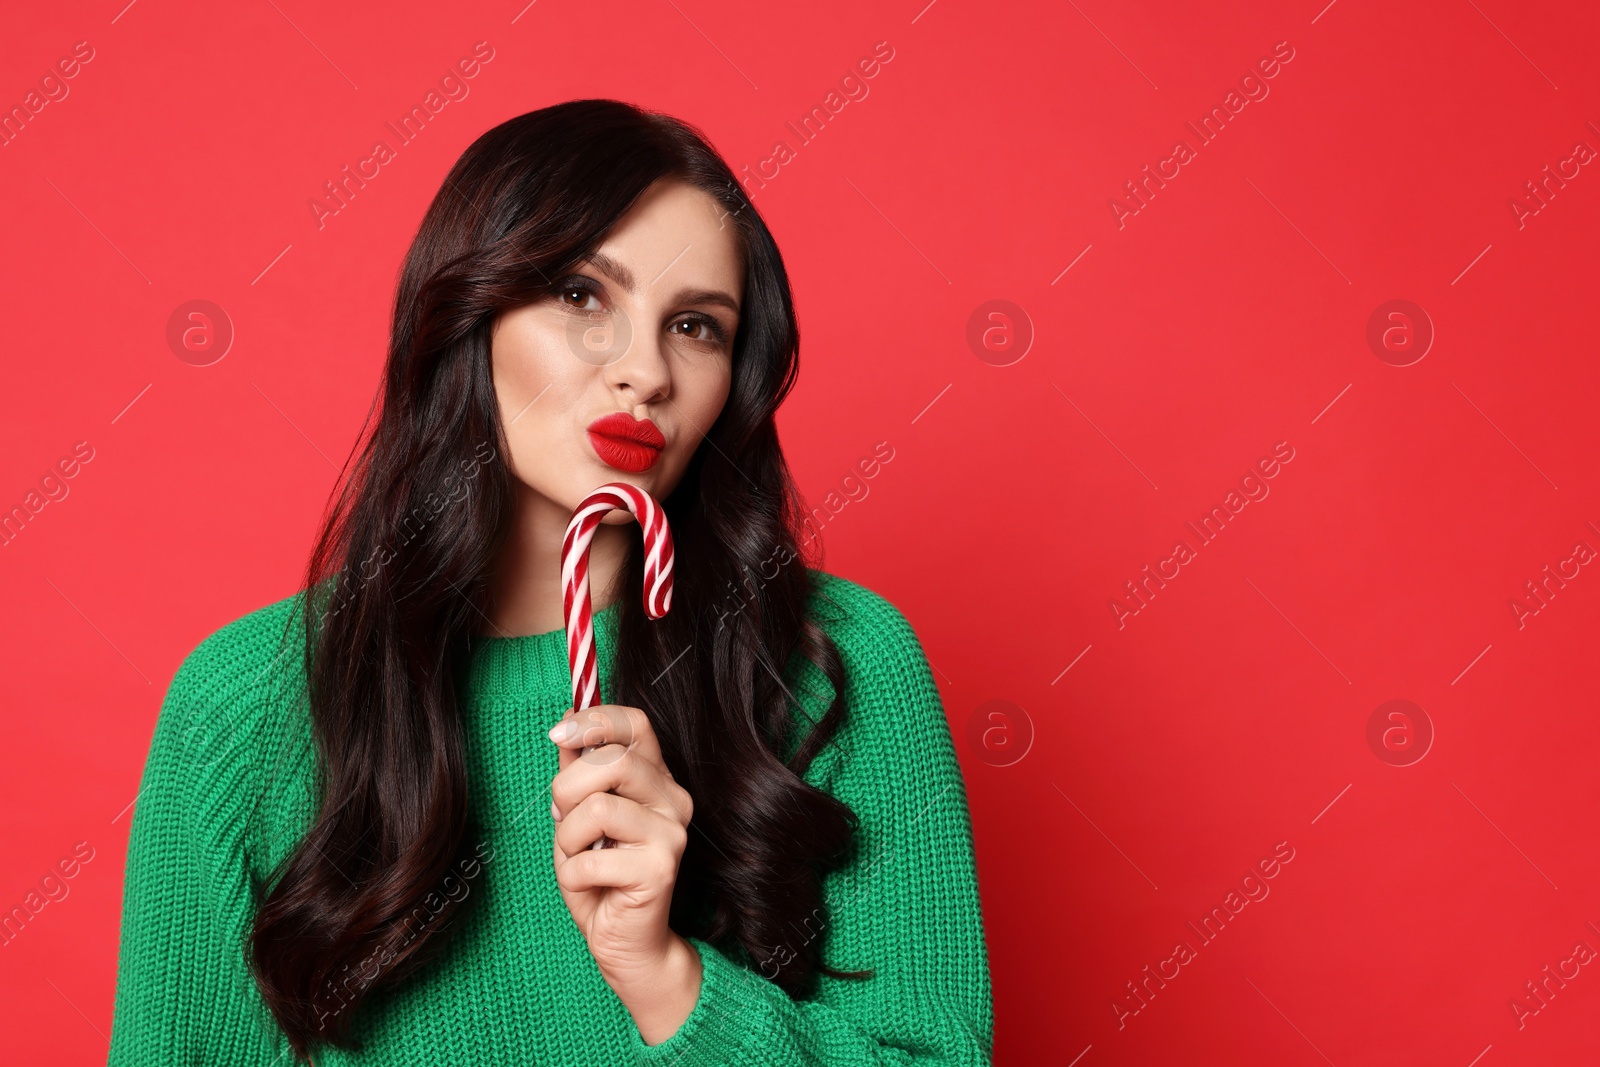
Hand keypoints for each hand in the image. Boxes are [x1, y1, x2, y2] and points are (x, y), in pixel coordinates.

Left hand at [548, 703, 700, 1033]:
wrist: (626, 943)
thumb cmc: (600, 878)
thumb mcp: (577, 818)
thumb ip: (575, 772)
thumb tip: (566, 721)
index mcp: (657, 780)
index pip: (636, 724)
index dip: (595, 720)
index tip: (558, 733)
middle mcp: (674, 799)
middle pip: (611, 761)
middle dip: (567, 789)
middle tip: (563, 821)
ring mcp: (672, 833)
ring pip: (597, 807)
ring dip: (568, 839)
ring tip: (578, 858)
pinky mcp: (661, 868)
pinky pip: (591, 858)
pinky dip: (573, 875)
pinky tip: (590, 886)